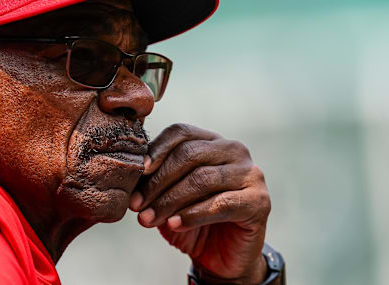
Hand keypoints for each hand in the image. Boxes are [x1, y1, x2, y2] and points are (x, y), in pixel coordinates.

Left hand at [129, 124, 270, 283]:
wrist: (220, 257)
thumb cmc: (190, 219)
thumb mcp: (167, 195)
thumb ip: (154, 177)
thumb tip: (129, 168)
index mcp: (211, 141)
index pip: (181, 132)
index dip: (156, 150)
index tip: (137, 171)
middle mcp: (234, 150)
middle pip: (189, 154)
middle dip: (158, 180)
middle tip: (136, 204)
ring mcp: (251, 174)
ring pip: (202, 179)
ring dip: (169, 200)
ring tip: (148, 219)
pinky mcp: (259, 201)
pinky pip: (220, 203)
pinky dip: (192, 215)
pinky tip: (174, 224)